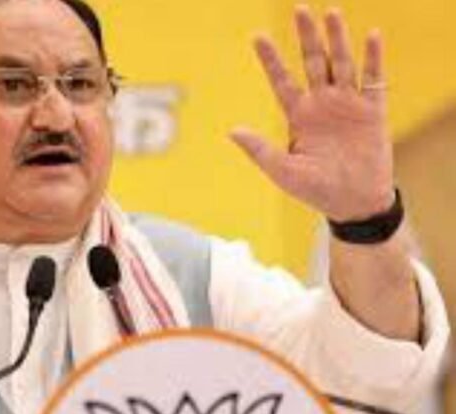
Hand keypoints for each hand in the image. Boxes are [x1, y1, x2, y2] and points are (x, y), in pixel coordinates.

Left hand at [230, 5, 393, 221]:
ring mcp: (347, 105)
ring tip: (331, 12)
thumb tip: (230, 131)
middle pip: (312, 62)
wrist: (354, 204)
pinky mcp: (373, 112)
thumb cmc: (316, 191)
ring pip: (341, 64)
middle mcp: (322, 105)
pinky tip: (371, 36)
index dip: (271, 59)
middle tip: (299, 9)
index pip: (282, 80)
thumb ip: (260, 149)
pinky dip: (373, 59)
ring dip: (337, 39)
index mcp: (298, 116)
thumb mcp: (283, 171)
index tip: (257, 36)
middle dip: (306, 37)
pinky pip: (374, 80)